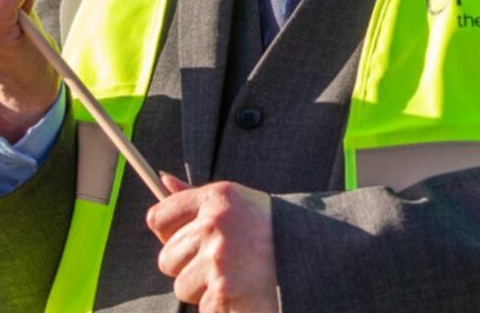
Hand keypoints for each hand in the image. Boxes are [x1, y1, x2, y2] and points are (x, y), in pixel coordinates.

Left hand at [148, 173, 277, 311]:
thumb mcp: (239, 204)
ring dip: (206, 290)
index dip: (168, 234)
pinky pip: (205, 308)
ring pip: (183, 287)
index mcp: (217, 198)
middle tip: (224, 265)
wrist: (320, 260)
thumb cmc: (274, 232)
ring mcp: (218, 262)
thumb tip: (163, 180)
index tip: (184, 242)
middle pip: (167, 258)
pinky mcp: (224, 293)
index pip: (159, 217)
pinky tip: (246, 296)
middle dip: (189, 267)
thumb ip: (196, 196)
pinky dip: (223, 308)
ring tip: (239, 280)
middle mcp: (214, 226)